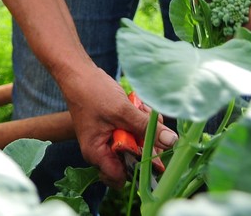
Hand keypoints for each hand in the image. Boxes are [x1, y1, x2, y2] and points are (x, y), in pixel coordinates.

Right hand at [59, 65, 175, 187]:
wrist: (78, 72)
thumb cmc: (92, 92)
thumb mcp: (122, 111)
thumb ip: (146, 128)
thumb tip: (172, 142)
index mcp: (96, 153)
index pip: (120, 178)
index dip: (139, 171)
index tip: (157, 157)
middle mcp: (101, 151)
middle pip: (131, 161)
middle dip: (146, 143)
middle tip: (152, 123)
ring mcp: (107, 139)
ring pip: (135, 145)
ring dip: (144, 129)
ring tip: (143, 110)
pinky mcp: (113, 129)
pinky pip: (131, 133)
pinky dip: (139, 122)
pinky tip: (139, 107)